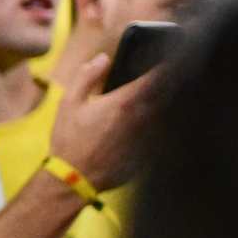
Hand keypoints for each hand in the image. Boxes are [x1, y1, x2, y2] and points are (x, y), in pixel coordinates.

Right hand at [46, 53, 157, 191]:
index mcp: (124, 102)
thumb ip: (86, 76)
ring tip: (159, 102)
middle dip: (169, 84)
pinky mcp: (150, 152)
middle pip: (167, 94)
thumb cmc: (69, 140)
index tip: (169, 60)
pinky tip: (147, 128)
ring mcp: (148, 136)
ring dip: (164, 105)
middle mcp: (142, 118)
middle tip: (166, 79)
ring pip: (167, 114)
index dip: (165, 66)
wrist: (74, 179)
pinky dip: (160, 127)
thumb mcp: (68, 103)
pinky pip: (161, 134)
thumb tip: (103, 58)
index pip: (156, 77)